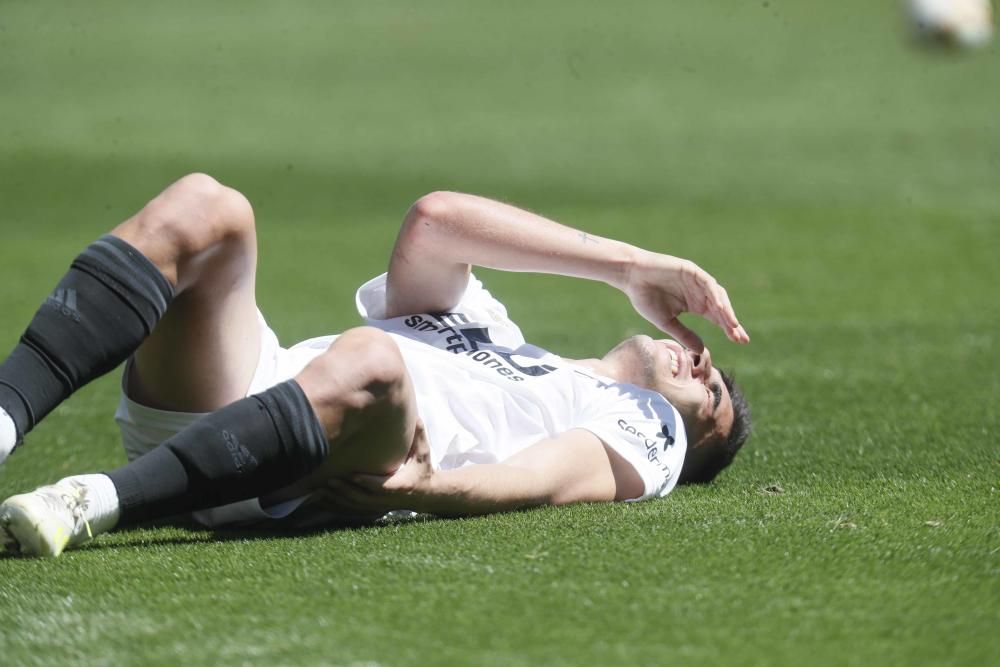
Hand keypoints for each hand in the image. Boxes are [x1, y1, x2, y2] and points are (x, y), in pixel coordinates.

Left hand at [315, 420, 436, 515]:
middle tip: (329, 480)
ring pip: (355, 506)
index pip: (382, 486)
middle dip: (346, 490)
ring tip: (320, 490)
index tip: (353, 475)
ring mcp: (379, 506)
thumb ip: (419, 435)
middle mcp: (389, 499)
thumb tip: (414, 416)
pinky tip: (322, 499)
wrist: (425, 494)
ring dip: (338, 500)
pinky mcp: (372, 509)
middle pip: (364, 498)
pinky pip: (351, 510)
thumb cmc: (422, 469)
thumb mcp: (423, 452)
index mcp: (401, 485)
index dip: (368, 481)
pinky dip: (337, 506)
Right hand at [623, 251, 748, 351]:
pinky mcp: (691, 270)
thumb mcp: (666, 322)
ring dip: (726, 310)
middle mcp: (699, 292)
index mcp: (695, 304)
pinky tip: (719, 308)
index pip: (717, 318)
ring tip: (733, 326)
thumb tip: (701, 350)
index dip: (728, 329)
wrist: (631, 276)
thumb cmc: (645, 297)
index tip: (741, 342)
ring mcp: (696, 280)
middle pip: (721, 309)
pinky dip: (714, 295)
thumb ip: (684, 334)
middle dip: (732, 323)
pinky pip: (707, 283)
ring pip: (718, 296)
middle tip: (742, 338)